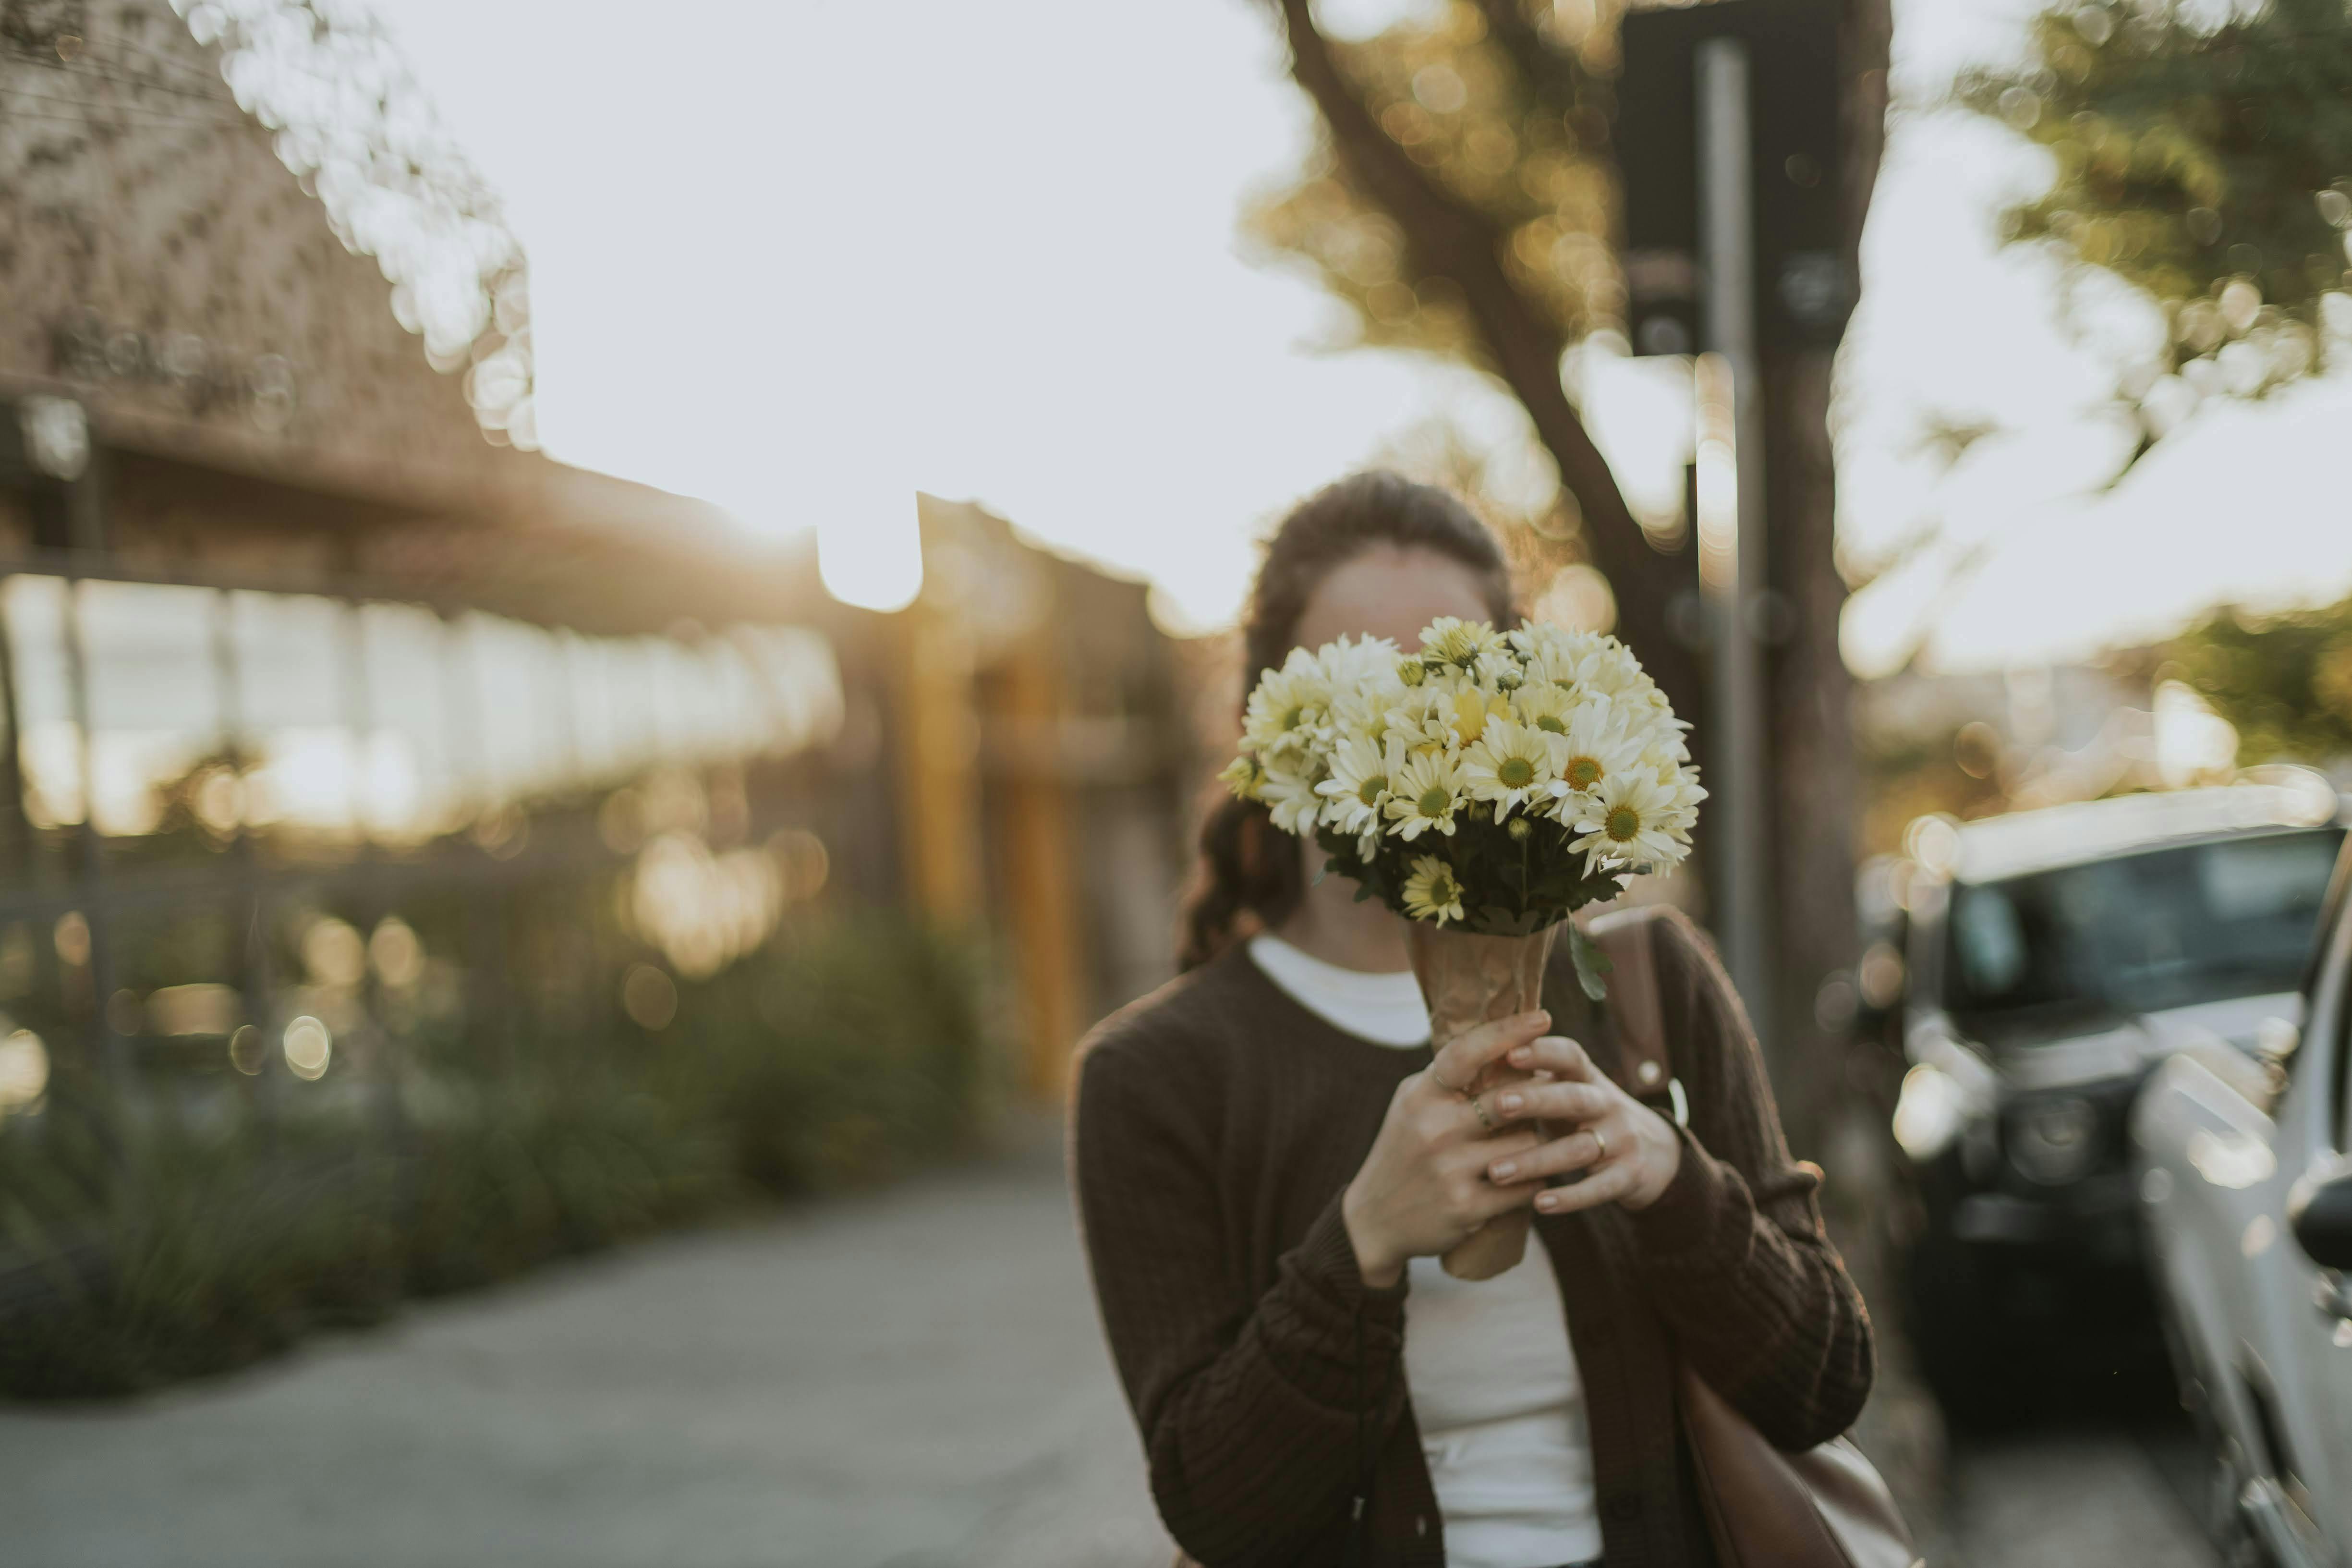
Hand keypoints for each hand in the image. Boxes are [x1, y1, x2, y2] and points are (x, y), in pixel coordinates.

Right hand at [1341, 1009, 1552, 1287]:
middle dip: (1537, 1098)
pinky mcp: (1466, 1207)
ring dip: (1536, 1143)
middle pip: (1512, 1099)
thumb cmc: (1404, 1151)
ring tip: (1526, 1145)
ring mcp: (1450, 1169)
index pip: (1466, 1053)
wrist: (1374, 1220)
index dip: (1507, 1032)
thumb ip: (1450, 1079)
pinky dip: (1534, 1180)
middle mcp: (1433, 1129)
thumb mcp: (1413, 1105)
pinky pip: (1526, 1185)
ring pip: (1527, 1143)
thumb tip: (1505, 1043)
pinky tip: (1527, 1178)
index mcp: (1420, 1096)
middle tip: (1551, 1097)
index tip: (1543, 1017)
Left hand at [1478, 1035, 1682, 1214]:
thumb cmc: (1584, 1116)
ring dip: (1536, 1160)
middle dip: (1537, 1100)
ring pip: (1579, 1148)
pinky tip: (1539, 1203)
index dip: (1542, 1052)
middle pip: (1573, 1098)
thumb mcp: (1565, 1092)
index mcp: (1586, 1077)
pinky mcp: (1629, 1174)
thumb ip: (1531, 1080)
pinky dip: (1570, 1197)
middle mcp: (1606, 1103)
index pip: (1569, 1055)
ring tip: (1496, 1172)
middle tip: (1498, 1105)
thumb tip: (1470, 1062)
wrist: (1653, 1152)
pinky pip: (1599, 1187)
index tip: (1507, 1051)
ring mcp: (1621, 1139)